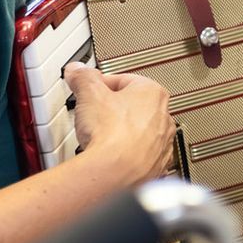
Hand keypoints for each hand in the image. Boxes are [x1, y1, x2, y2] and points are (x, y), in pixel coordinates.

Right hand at [67, 62, 175, 186]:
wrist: (116, 172)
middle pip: (133, 107)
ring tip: (100, 138)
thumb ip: (83, 77)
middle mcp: (164, 117)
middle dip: (112, 110)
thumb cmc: (111, 133)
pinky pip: (141, 155)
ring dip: (121, 133)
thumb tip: (78, 71)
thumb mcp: (89, 94)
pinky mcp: (157, 165)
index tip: (90, 90)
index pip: (124, 80)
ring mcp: (162, 143)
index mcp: (153, 93)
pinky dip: (127, 155)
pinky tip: (111, 156)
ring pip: (139, 132)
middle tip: (94, 115)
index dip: (101, 85)